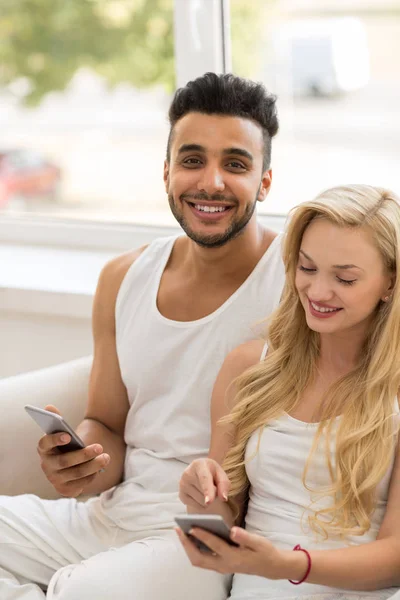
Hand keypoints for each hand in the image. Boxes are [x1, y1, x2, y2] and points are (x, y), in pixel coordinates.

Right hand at [37, 405, 109, 497]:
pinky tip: (100, 468)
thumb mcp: (64, 431)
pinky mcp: (66, 490)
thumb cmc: (69, 444)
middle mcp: (47, 466)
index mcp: (44, 449)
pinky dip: (92, 475)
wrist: (75, 462)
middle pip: (64, 462)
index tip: (68, 434)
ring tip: (106, 457)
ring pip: (76, 474)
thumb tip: (49, 406)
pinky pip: (81, 485)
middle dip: (83, 455)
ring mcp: (55, 479)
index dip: (54, 439)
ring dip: (93, 465)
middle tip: (99, 446)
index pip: (44, 444)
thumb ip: (57, 419)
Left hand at [176, 526, 303, 580]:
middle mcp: (224, 565)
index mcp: (233, 557)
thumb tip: (232, 530)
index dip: (202, 535)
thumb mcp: (258, 542)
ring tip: (181, 532)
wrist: (270, 566)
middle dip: (187, 545)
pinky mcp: (220, 565)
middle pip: (199, 559)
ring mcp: (221, 567)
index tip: (192, 525)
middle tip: (178, 530)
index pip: (214, 545)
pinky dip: (194, 550)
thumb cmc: (264, 551)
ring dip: (188, 548)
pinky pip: (202, 560)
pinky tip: (191, 537)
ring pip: (199, 561)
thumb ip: (245, 537)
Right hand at [179, 458, 230, 509]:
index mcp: (199, 465)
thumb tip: (223, 498)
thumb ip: (224, 484)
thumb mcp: (220, 473)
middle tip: (212, 484)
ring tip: (204, 488)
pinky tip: (199, 493)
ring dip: (207, 499)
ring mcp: (183, 485)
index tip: (209, 502)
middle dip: (213, 493)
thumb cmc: (211, 472)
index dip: (207, 491)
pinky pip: (197, 507)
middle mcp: (187, 474)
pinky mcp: (181, 495)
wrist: (199, 471)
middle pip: (205, 493)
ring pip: (202, 502)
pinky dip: (202, 504)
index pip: (204, 479)